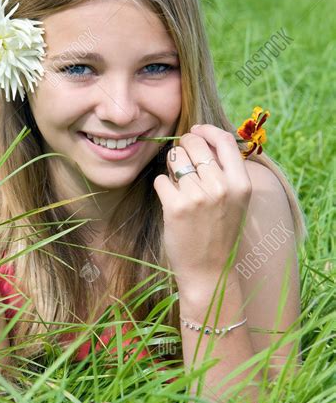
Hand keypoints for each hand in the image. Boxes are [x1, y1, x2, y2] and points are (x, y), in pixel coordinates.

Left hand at [153, 124, 251, 291]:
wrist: (209, 271)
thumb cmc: (220, 233)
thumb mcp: (236, 201)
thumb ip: (225, 172)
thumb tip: (204, 138)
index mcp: (241, 184)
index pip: (225, 140)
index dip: (206, 130)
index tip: (195, 130)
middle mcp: (222, 187)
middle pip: (195, 144)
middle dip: (184, 147)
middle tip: (181, 163)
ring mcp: (199, 196)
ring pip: (175, 159)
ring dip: (172, 168)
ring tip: (179, 187)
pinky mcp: (176, 206)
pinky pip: (161, 179)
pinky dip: (162, 187)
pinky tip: (171, 201)